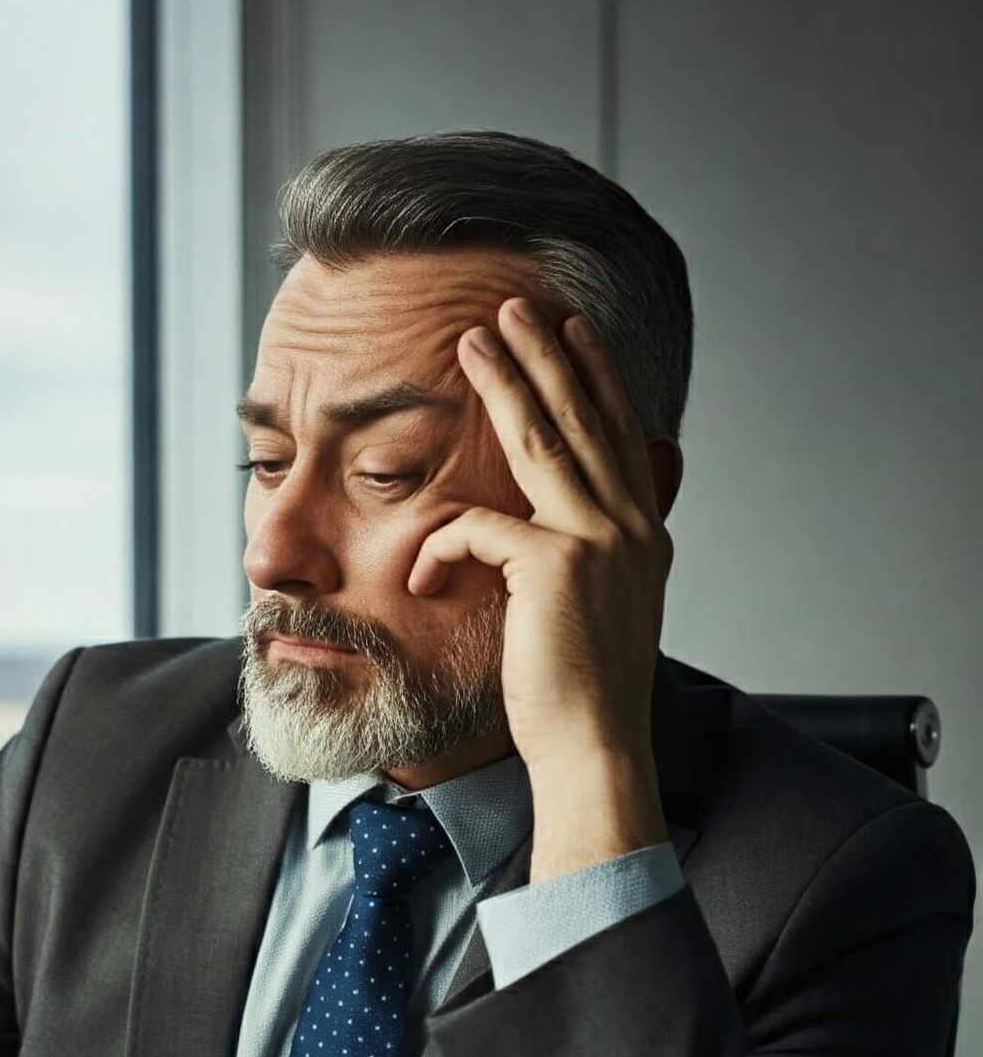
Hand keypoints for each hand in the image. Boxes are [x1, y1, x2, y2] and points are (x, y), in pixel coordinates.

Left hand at [407, 295, 673, 876]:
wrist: (593, 750)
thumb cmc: (576, 697)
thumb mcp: (588, 615)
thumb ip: (580, 564)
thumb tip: (559, 538)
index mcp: (641, 534)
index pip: (617, 434)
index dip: (595, 377)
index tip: (570, 332)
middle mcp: (632, 526)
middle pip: (584, 418)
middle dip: (547, 355)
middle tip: (515, 306)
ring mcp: (601, 541)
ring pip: (543, 441)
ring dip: (506, 382)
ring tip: (475, 338)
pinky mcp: (557, 567)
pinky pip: (479, 529)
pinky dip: (438, 549)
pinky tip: (414, 576)